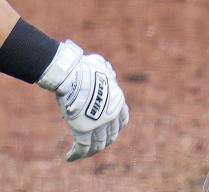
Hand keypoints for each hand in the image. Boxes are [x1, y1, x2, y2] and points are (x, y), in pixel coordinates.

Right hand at [37, 41, 129, 160]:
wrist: (74, 74)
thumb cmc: (85, 67)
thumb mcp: (101, 67)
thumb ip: (104, 71)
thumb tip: (104, 67)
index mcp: (118, 101)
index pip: (122, 121)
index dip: (116, 129)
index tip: (108, 132)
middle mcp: (112, 114)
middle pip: (111, 136)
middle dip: (102, 143)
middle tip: (92, 147)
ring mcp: (99, 124)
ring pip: (98, 145)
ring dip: (89, 152)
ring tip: (79, 154)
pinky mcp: (83, 129)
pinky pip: (82, 148)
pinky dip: (76, 155)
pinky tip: (69, 157)